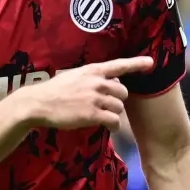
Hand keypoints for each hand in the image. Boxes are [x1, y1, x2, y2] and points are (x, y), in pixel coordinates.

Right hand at [20, 56, 154, 129]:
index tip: (150, 62)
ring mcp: (95, 98)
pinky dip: (114, 126)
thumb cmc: (54, 90)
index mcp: (93, 70)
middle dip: (118, 99)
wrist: (39, 103)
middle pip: (123, 91)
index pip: (119, 65)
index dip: (137, 63)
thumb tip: (110, 83)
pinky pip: (114, 121)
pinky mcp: (93, 114)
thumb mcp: (74, 76)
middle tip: (107, 105)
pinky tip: (109, 127)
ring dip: (115, 113)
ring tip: (103, 116)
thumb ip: (93, 78)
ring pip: (119, 107)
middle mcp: (97, 82)